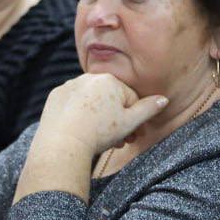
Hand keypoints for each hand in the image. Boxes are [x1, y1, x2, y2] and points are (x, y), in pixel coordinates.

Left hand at [36, 73, 167, 157]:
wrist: (63, 142)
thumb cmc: (99, 132)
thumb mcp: (130, 122)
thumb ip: (148, 109)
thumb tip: (164, 99)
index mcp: (110, 80)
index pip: (129, 99)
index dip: (134, 120)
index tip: (134, 136)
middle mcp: (89, 77)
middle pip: (110, 100)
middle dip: (117, 121)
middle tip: (119, 142)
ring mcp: (70, 85)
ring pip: (92, 103)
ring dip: (99, 118)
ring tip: (100, 140)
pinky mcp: (56, 95)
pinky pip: (73, 105)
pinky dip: (79, 115)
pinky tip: (81, 130)